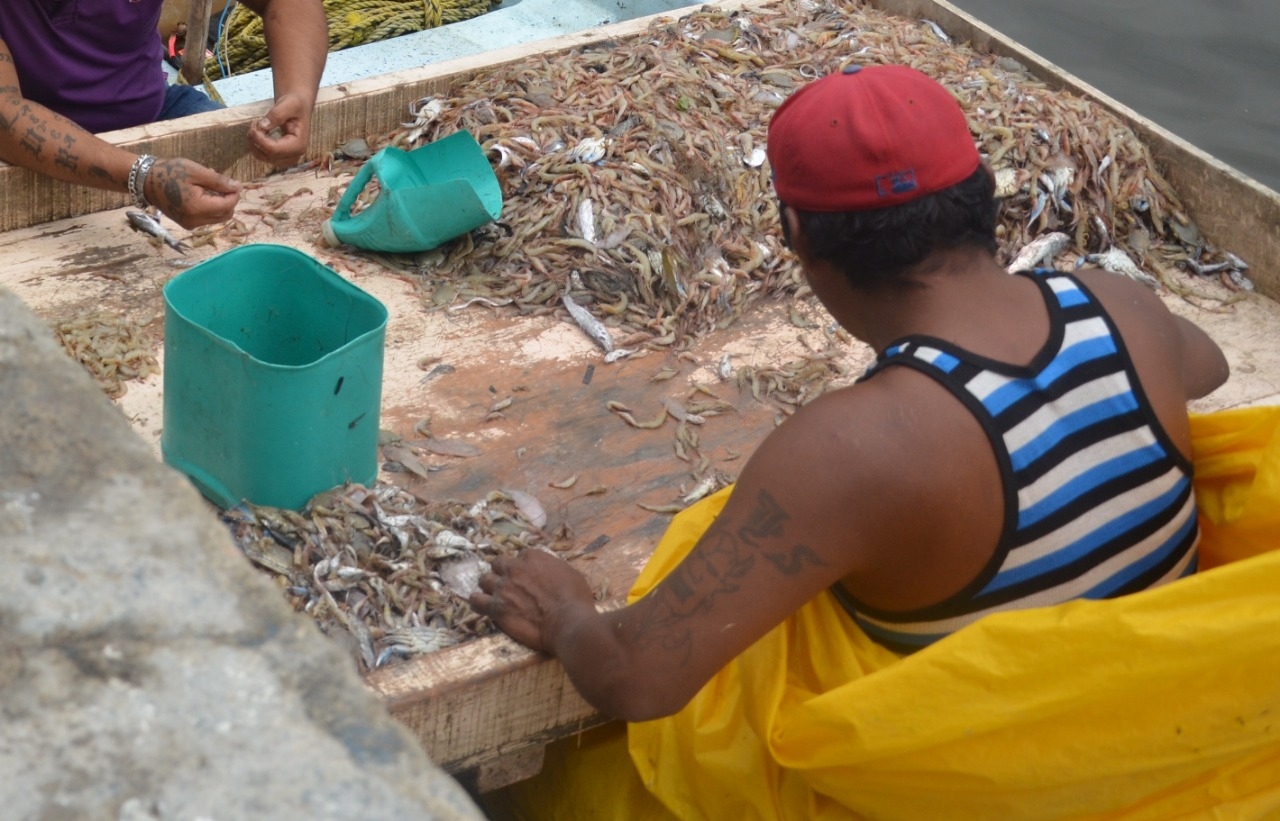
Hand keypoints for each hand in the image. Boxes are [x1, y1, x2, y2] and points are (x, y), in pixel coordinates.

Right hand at [144, 157, 241, 228]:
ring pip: (218, 217)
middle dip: (227, 199)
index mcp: (198, 208)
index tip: (233, 183)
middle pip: (226, 214)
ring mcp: (191, 224)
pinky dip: (209, 207)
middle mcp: (195, 221)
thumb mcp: (196, 171)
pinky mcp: (187, 224)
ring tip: (207, 186)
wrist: (146, 182)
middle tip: (219, 183)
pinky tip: (201, 193)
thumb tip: (238, 187)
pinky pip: (207, 218)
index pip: (228, 205)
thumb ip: (219, 181)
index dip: (234, 194)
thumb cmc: (170, 172)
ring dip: (218, 203)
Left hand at [248, 92, 312, 167]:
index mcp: (299, 145)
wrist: (298, 107)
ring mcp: (287, 158)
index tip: (254, 123)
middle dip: (255, 140)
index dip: (259, 140)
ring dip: (254, 143)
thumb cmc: (296, 105)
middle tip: (254, 122)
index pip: (274, 150)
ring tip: (255, 126)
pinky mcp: (280, 156)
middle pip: (267, 156)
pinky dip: (256, 145)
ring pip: (263, 157)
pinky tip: (258, 133)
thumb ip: (277, 114)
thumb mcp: (289, 104)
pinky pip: (263, 156)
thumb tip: (262, 126)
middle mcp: (294, 156)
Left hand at [470, 550, 597, 653]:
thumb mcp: (570, 573)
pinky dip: (477, 602)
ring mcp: (503, 587)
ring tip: (494, 596)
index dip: (522, 568)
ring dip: (489, 586)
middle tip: (508, 584)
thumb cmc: (575, 599)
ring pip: (484, 580)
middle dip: (501, 572)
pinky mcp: (496, 607)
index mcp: (533, 557)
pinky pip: (476, 601)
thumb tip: (550, 573)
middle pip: (498, 564)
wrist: (568, 622)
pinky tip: (481, 606)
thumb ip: (553, 569)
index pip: (520, 556)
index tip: (526, 577)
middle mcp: (514, 568)